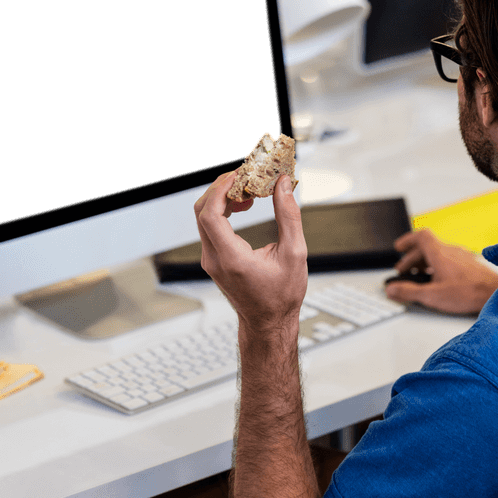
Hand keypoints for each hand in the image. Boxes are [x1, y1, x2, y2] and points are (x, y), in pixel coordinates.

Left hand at [194, 173, 307, 332]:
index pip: (210, 215)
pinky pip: (209, 227)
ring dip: (222, 198)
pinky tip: (243, 206)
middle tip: (245, 177)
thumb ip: (289, 216)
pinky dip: (223, 210)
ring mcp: (210, 260)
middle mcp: (214, 259)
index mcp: (231, 259)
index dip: (220, 189)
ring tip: (249, 191)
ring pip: (204, 217)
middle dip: (221, 188)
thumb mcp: (295, 254)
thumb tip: (282, 185)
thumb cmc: (281, 296)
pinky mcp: (213, 259)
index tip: (238, 174)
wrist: (268, 323)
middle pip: (202, 211)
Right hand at [385, 229, 497, 314]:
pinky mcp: (470, 265)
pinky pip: (449, 260)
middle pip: (426, 247)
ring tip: (419, 275)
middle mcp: (450, 251)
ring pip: (438, 253)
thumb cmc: (469, 292)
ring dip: (425, 262)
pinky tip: (439, 280)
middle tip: (403, 270)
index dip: (407, 240)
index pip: (420, 236)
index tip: (399, 248)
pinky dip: (438, 266)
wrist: (496, 293)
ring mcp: (462, 257)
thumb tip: (391, 289)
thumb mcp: (432, 295)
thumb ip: (409, 292)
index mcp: (439, 253)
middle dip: (412, 258)